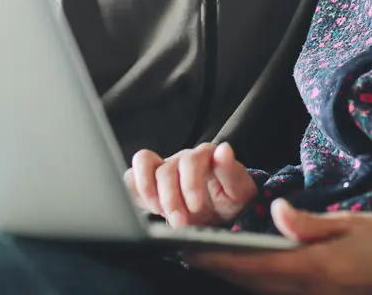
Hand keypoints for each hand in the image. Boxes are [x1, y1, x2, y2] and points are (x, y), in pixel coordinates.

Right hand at [122, 142, 256, 227]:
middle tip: (180, 222)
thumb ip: (231, 171)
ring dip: (148, 191)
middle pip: (166, 170)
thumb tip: (224, 149)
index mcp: (204, 156)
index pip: (190, 160)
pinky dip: (134, 190)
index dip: (189, 183)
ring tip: (158, 211)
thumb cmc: (231, 200)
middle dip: (171, 199)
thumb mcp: (240, 191)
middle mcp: (181, 158)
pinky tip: (148, 207)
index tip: (195, 206)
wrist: (221, 214)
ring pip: (143, 163)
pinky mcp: (149, 181)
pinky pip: (131, 175)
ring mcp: (163, 167)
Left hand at [186, 199, 371, 294]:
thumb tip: (278, 210)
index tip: (192, 249)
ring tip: (205, 257)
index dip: (221, 259)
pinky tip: (241, 269)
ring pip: (261, 291)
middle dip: (218, 268)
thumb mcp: (349, 224)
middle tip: (186, 251)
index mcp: (314, 268)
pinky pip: (276, 293)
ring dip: (233, 276)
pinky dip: (254, 282)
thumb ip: (310, 224)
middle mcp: (308, 290)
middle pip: (252, 282)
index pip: (256, 265)